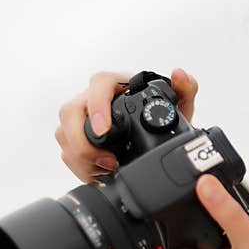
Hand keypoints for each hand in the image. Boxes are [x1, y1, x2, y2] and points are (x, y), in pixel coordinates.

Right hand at [55, 68, 198, 182]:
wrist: (154, 134)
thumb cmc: (161, 115)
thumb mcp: (178, 106)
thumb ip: (185, 89)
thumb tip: (181, 74)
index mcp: (117, 85)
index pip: (99, 84)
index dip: (96, 106)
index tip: (103, 130)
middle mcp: (94, 99)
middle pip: (70, 112)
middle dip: (82, 142)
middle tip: (109, 162)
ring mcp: (81, 119)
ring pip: (64, 134)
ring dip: (82, 158)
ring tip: (108, 170)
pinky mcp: (76, 138)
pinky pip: (67, 152)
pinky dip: (82, 167)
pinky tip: (102, 174)